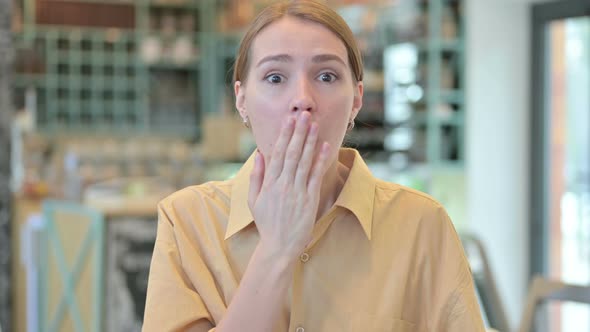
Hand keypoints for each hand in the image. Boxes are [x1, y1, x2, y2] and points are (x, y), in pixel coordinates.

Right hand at [248, 111, 330, 259]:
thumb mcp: (254, 200)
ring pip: (304, 161)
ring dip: (310, 141)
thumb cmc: (267, 223)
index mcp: (269, 183)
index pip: (278, 153)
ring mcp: (297, 191)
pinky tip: (325, 147)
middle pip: (292, 153)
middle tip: (304, 114)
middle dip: (298, 132)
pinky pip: (315, 176)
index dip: (284, 135)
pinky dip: (320, 160)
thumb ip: (256, 176)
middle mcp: (283, 184)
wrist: (279, 246)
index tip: (289, 120)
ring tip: (314, 124)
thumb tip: (259, 154)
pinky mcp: (309, 199)